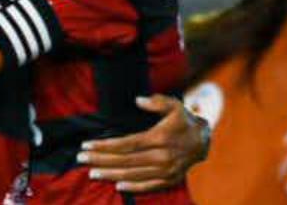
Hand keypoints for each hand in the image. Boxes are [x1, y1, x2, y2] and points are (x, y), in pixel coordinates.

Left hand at [77, 95, 210, 192]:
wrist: (204, 141)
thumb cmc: (184, 120)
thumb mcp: (175, 105)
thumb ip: (157, 102)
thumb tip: (138, 100)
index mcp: (160, 137)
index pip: (126, 144)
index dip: (105, 146)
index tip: (87, 146)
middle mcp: (162, 156)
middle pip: (125, 160)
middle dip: (101, 160)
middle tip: (81, 159)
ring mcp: (166, 170)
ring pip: (134, 174)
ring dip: (111, 174)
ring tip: (93, 173)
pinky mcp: (170, 180)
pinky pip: (149, 186)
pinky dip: (133, 187)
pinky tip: (118, 185)